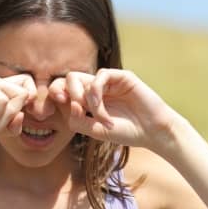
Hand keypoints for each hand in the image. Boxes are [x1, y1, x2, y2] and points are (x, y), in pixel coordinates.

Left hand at [49, 69, 180, 151]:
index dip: (56, 95)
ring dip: (86, 102)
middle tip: (78, 111)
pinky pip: (100, 76)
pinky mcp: (121, 76)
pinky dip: (96, 95)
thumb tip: (69, 103)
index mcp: (88, 99)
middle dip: (67, 95)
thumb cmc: (126, 131)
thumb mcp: (95, 130)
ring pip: (81, 78)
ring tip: (101, 119)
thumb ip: (77, 119)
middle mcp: (96, 88)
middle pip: (69, 79)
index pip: (64, 89)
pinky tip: (104, 112)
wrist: (152, 132)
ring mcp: (109, 81)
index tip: (56, 110)